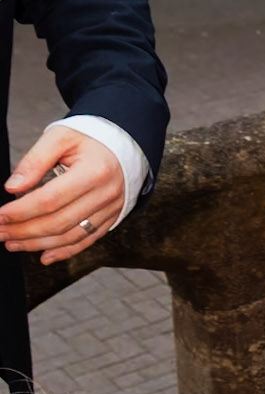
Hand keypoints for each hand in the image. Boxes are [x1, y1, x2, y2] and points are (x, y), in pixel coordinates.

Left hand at [0, 126, 124, 263]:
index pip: (50, 199)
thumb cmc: (89, 139)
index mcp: (94, 171)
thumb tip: (13, 187)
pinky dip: (64, 252)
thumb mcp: (60, 137)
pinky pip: (87, 241)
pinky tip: (44, 257)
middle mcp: (106, 194)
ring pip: (70, 236)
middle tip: (0, 232)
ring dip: (38, 244)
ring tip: (12, 243)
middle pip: (59, 222)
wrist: (124, 144)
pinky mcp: (111, 218)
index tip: (0, 216)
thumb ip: (35, 160)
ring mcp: (111, 209)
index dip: (21, 211)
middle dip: (24, 231)